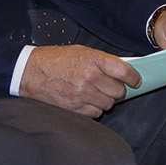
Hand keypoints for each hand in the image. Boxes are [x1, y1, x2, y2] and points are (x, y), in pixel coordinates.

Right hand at [17, 44, 141, 117]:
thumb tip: (123, 71)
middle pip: (118, 91)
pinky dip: (95, 108)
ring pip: (108, 104)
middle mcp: (89, 77)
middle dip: (119, 90)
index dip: (133, 78)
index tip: (136, 81)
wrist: (29, 71)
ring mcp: (81, 94)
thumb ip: (102, 61)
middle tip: (112, 87)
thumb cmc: (56, 59)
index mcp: (93, 60)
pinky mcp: (73, 107)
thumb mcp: (82, 52)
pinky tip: (87, 100)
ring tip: (97, 93)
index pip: (124, 72)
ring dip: (106, 100)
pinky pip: (96, 112)